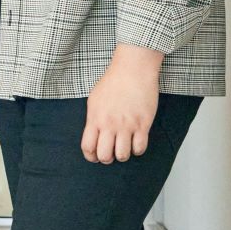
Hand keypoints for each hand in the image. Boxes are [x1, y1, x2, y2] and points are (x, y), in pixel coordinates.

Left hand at [82, 44, 162, 163]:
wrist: (132, 70)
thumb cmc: (113, 82)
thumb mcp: (94, 100)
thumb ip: (93, 119)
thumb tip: (94, 134)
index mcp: (94, 119)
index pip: (88, 147)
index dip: (91, 156)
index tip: (95, 157)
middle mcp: (109, 125)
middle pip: (104, 155)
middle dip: (106, 159)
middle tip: (110, 155)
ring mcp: (126, 126)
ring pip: (122, 155)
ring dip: (123, 155)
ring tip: (124, 148)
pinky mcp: (142, 124)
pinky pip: (140, 148)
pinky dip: (138, 150)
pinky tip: (136, 143)